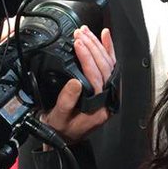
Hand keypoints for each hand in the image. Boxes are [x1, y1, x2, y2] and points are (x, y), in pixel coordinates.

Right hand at [41, 27, 115, 143]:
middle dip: (91, 47)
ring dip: (97, 45)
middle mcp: (107, 99)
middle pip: (104, 67)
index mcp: (99, 108)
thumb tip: (74, 82)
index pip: (96, 77)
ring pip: (108, 63)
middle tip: (79, 34)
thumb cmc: (60, 129)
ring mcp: (108, 93)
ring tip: (86, 31)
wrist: (63, 138)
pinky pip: (109, 65)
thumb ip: (66, 101)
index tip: (77, 44)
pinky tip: (104, 36)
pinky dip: (108, 49)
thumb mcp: (58, 118)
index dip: (87, 58)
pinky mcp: (104, 87)